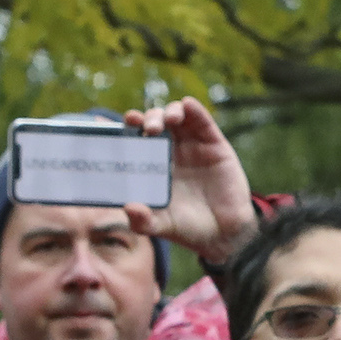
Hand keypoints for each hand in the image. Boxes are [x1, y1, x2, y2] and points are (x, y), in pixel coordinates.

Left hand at [118, 98, 258, 265]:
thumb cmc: (188, 228)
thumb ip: (143, 221)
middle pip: (154, 122)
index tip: (116, 123)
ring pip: (176, 115)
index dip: (126, 127)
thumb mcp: (161, 225)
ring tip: (169, 120)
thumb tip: (128, 208)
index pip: (135, 138)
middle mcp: (169, 150)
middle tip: (148, 128)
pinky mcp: (214, 143)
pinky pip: (202, 120)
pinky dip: (194, 109)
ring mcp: (192, 145)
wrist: (224, 234)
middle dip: (148, 118)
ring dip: (169, 111)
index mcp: (152, 165)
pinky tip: (188, 105)